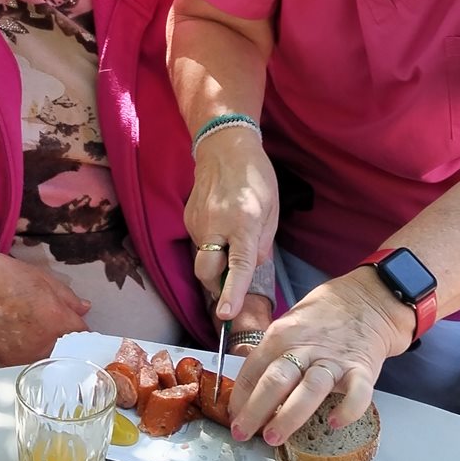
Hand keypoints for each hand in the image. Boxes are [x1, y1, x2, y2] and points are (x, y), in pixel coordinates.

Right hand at [0, 222, 90, 366]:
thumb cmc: (7, 277)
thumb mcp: (45, 280)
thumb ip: (69, 298)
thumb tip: (86, 308)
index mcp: (60, 321)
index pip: (85, 340)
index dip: (86, 337)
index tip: (83, 335)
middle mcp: (47, 344)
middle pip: (70, 356)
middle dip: (72, 350)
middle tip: (64, 339)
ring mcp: (27, 357)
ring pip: (50, 364)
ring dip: (53, 357)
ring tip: (42, 340)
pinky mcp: (9, 363)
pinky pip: (30, 366)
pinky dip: (33, 359)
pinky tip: (25, 344)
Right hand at [187, 126, 278, 323]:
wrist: (224, 147)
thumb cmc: (255, 176)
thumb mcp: (271, 209)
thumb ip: (263, 242)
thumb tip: (252, 265)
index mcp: (244, 223)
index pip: (238, 266)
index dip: (232, 292)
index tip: (226, 314)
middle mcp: (216, 225)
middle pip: (207, 271)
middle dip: (217, 286)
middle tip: (230, 283)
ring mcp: (198, 222)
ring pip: (203, 258)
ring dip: (215, 261)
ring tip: (230, 238)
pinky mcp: (188, 218)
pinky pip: (199, 242)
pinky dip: (211, 244)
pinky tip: (221, 224)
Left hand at [228, 266, 412, 447]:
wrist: (367, 300)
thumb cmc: (322, 317)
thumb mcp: (288, 325)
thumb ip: (271, 353)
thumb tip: (247, 389)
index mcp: (281, 336)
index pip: (252, 369)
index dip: (239, 396)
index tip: (232, 418)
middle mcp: (305, 348)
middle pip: (275, 380)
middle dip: (255, 410)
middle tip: (242, 434)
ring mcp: (334, 360)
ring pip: (309, 389)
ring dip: (288, 416)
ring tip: (274, 438)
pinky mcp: (362, 369)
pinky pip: (357, 393)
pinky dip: (347, 409)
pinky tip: (334, 423)